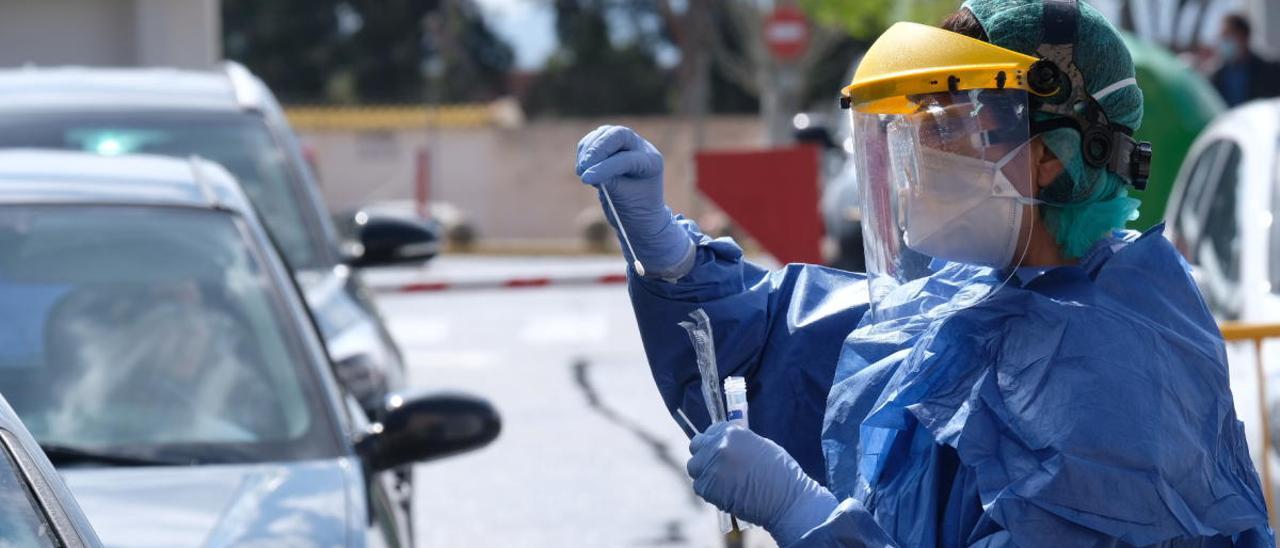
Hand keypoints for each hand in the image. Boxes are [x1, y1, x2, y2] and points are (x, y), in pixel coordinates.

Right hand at [575, 126, 693, 278]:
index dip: (605, 168)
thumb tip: (589, 169)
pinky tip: (583, 166)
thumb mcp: (623, 198)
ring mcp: (627, 143)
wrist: (638, 212)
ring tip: (581, 171)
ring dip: (588, 150)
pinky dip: (585, 150)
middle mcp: (641, 148)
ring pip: (604, 134)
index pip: (626, 159)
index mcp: (652, 162)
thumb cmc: (635, 208)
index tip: (586, 179)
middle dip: (597, 149)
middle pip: (618, 135)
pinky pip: (595, 138)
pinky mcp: (612, 144)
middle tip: (583, 168)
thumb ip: (609, 182)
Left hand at [688, 422, 837, 544]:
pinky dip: (708, 490)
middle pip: (697, 446)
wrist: (785, 499)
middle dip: (705, 454)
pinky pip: (699, 486)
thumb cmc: (780, 472)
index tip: (718, 448)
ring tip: (721, 480)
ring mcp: (711, 467)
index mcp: (732, 432)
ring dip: (704, 472)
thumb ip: (738, 442)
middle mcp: (718, 446)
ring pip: (694, 466)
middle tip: (716, 465)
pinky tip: (724, 492)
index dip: (714, 440)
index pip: (711, 430)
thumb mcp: (760, 445)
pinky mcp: (708, 488)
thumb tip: (725, 442)